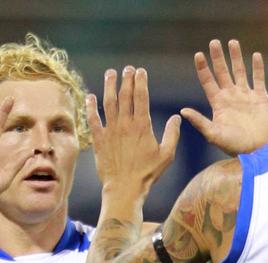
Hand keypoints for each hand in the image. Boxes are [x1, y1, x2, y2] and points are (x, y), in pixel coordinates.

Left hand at [86, 66, 180, 198]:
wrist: (124, 188)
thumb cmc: (147, 173)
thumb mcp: (167, 155)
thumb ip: (172, 134)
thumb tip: (177, 117)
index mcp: (142, 126)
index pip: (141, 97)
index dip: (140, 81)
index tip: (140, 71)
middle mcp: (125, 124)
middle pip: (125, 95)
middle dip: (126, 79)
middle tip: (127, 68)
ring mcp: (110, 131)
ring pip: (108, 103)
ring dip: (109, 86)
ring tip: (110, 73)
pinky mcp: (99, 140)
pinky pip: (93, 119)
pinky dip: (90, 107)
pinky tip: (90, 96)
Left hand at [181, 39, 267, 155]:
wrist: (257, 150)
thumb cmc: (234, 145)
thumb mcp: (213, 134)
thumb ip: (199, 121)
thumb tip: (182, 111)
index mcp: (218, 103)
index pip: (208, 81)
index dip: (203, 68)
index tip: (198, 55)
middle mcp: (230, 96)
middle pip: (222, 72)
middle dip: (218, 57)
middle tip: (213, 42)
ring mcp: (246, 96)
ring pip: (240, 71)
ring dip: (236, 57)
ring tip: (232, 42)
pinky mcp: (261, 98)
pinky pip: (258, 79)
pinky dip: (257, 67)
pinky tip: (255, 55)